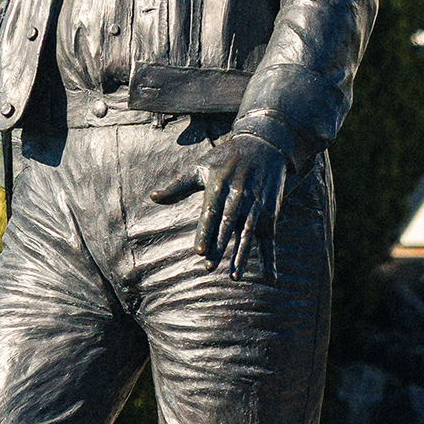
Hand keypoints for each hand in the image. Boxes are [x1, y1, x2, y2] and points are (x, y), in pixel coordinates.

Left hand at [148, 131, 289, 278]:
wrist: (264, 144)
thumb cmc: (226, 158)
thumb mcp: (202, 167)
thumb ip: (178, 185)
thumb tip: (152, 197)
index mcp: (220, 185)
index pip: (211, 213)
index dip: (205, 232)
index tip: (199, 251)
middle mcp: (239, 196)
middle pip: (228, 226)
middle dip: (219, 246)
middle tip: (209, 266)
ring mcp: (256, 205)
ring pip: (248, 233)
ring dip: (242, 255)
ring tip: (234, 276)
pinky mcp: (270, 212)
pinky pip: (269, 239)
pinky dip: (271, 259)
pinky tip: (269, 279)